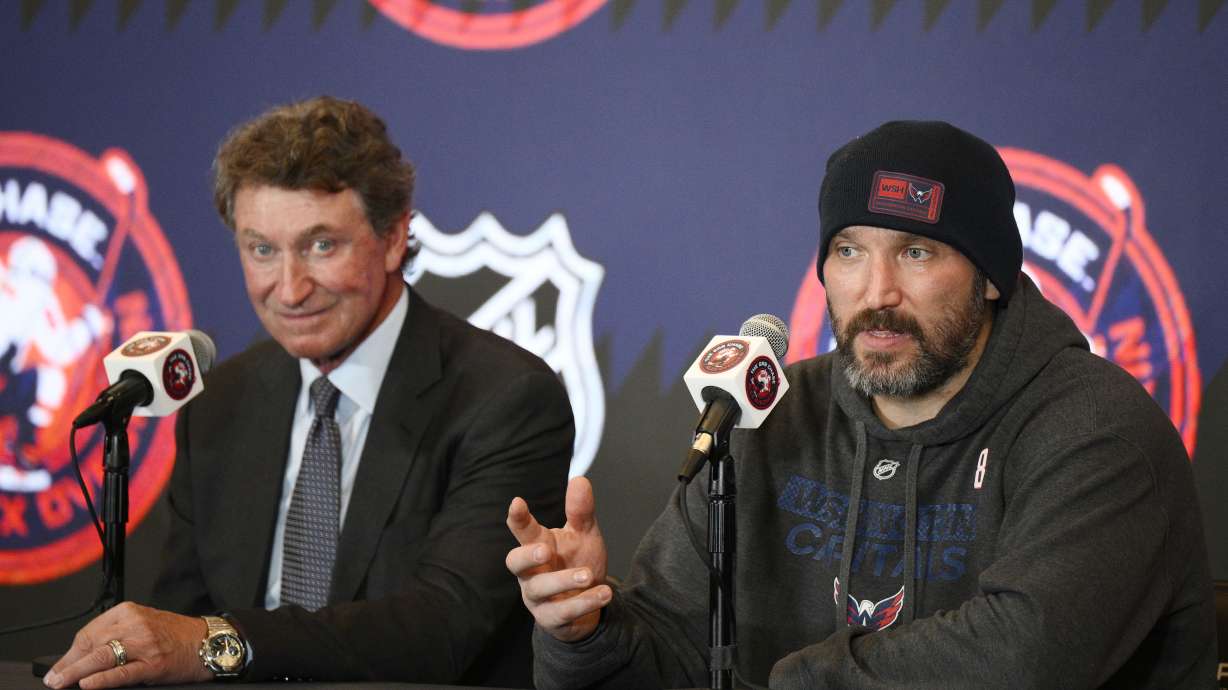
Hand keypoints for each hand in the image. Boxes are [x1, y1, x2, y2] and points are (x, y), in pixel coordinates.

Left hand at [44, 602, 211, 688]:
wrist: (208, 641)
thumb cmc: (176, 635)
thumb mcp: (143, 624)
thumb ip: (116, 634)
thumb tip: (82, 656)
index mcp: (129, 612)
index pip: (89, 632)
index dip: (70, 653)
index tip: (59, 666)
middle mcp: (135, 624)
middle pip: (91, 644)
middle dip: (68, 664)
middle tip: (54, 679)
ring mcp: (144, 644)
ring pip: (102, 657)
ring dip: (76, 672)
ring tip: (61, 683)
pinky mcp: (154, 664)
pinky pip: (122, 672)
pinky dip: (102, 679)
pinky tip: (88, 684)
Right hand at [506, 476, 610, 641]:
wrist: (588, 605)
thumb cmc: (579, 562)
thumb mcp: (585, 535)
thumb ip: (581, 511)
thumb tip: (579, 479)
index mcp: (537, 545)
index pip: (522, 530)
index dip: (517, 518)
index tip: (517, 502)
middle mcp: (530, 572)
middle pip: (515, 562)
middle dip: (527, 556)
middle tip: (545, 549)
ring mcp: (537, 598)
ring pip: (540, 589)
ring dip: (564, 581)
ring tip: (588, 575)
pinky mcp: (551, 619)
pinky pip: (562, 613)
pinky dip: (584, 603)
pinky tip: (604, 593)